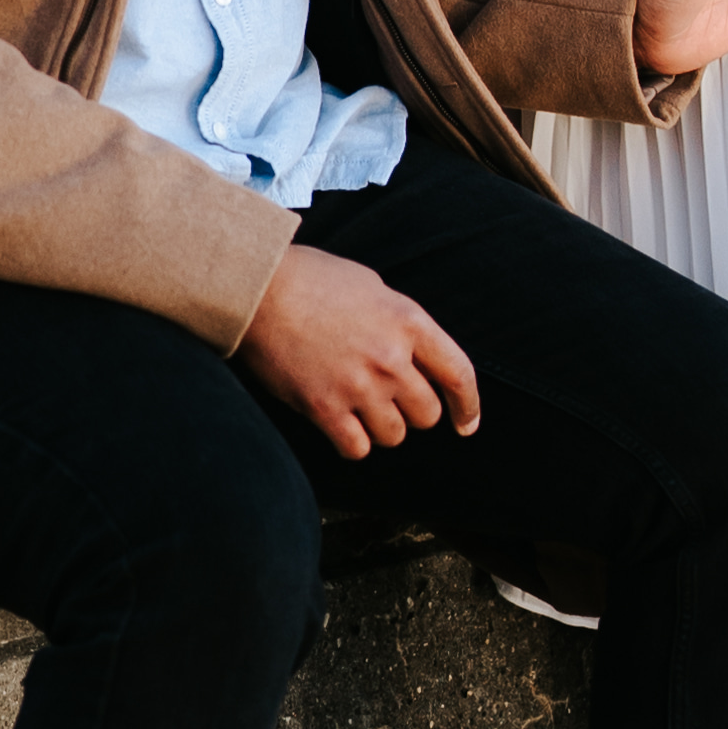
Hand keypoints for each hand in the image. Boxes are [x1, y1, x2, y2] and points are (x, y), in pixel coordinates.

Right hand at [243, 244, 481, 461]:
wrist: (260, 288)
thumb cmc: (313, 280)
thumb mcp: (373, 287)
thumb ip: (401, 323)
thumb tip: (415, 355)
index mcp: (409, 321)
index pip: (459, 374)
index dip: (467, 406)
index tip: (465, 424)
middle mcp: (391, 357)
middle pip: (426, 414)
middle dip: (411, 411)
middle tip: (387, 398)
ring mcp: (359, 385)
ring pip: (393, 435)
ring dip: (380, 426)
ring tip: (358, 405)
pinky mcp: (325, 408)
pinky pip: (357, 448)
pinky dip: (352, 442)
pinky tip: (340, 423)